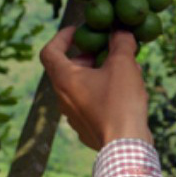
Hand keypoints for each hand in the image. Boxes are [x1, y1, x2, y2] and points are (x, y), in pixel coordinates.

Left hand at [39, 27, 151, 149]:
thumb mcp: (123, 64)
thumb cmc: (120, 102)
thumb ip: (120, 42)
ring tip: (122, 71)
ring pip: (81, 87)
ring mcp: (73, 116)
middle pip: (67, 69)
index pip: (50, 51)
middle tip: (107, 51)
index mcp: (64, 79)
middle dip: (87, 56)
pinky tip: (124, 94)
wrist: (125, 146)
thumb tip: (120, 30)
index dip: (62, 37)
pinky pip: (90, 104)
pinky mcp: (86, 129)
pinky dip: (103, 93)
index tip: (79, 31)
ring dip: (98, 75)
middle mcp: (62, 98)